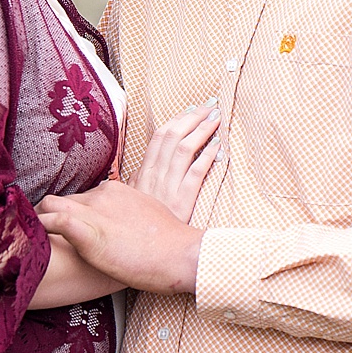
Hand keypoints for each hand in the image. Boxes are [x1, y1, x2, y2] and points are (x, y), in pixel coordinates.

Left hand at [35, 179, 201, 294]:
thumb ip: (127, 215)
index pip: (79, 196)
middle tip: (43, 235)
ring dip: (40, 219)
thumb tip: (120, 226)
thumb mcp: (146, 217)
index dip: (69, 213)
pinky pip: (53, 220)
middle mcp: (101, 194)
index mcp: (114, 190)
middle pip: (61, 200)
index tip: (62, 228)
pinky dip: (40, 227)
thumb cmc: (168, 243)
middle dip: (50, 215)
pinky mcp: (88, 232)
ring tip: (32, 237)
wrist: (182, 255)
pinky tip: (33, 239)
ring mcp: (94, 211)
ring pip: (50, 205)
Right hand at [133, 99, 220, 222]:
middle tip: (210, 106)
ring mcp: (169, 185)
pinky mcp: (183, 199)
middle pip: (174, 136)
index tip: (192, 108)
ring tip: (217, 119)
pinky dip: (208, 157)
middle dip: (193, 117)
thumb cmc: (136, 222)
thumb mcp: (131, 197)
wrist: (141, 246)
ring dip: (203, 131)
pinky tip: (219, 148)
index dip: (177, 119)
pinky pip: (196, 173)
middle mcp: (156, 174)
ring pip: (186, 149)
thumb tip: (139, 169)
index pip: (160, 136)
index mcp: (144, 170)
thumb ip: (136, 180)